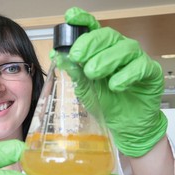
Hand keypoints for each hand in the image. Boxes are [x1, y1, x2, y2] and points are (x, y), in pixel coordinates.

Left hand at [64, 7, 167, 156]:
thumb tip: (57, 56)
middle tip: (77, 56)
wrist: (124, 123)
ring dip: (105, 59)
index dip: (83, 20)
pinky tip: (115, 85)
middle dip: (90, 43)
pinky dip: (125, 75)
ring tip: (92, 73)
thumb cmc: (104, 102)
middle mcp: (118, 50)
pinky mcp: (150, 72)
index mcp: (101, 51)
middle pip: (107, 35)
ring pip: (124, 48)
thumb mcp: (84, 88)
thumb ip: (74, 71)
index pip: (93, 29)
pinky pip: (140, 67)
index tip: (70, 17)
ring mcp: (136, 60)